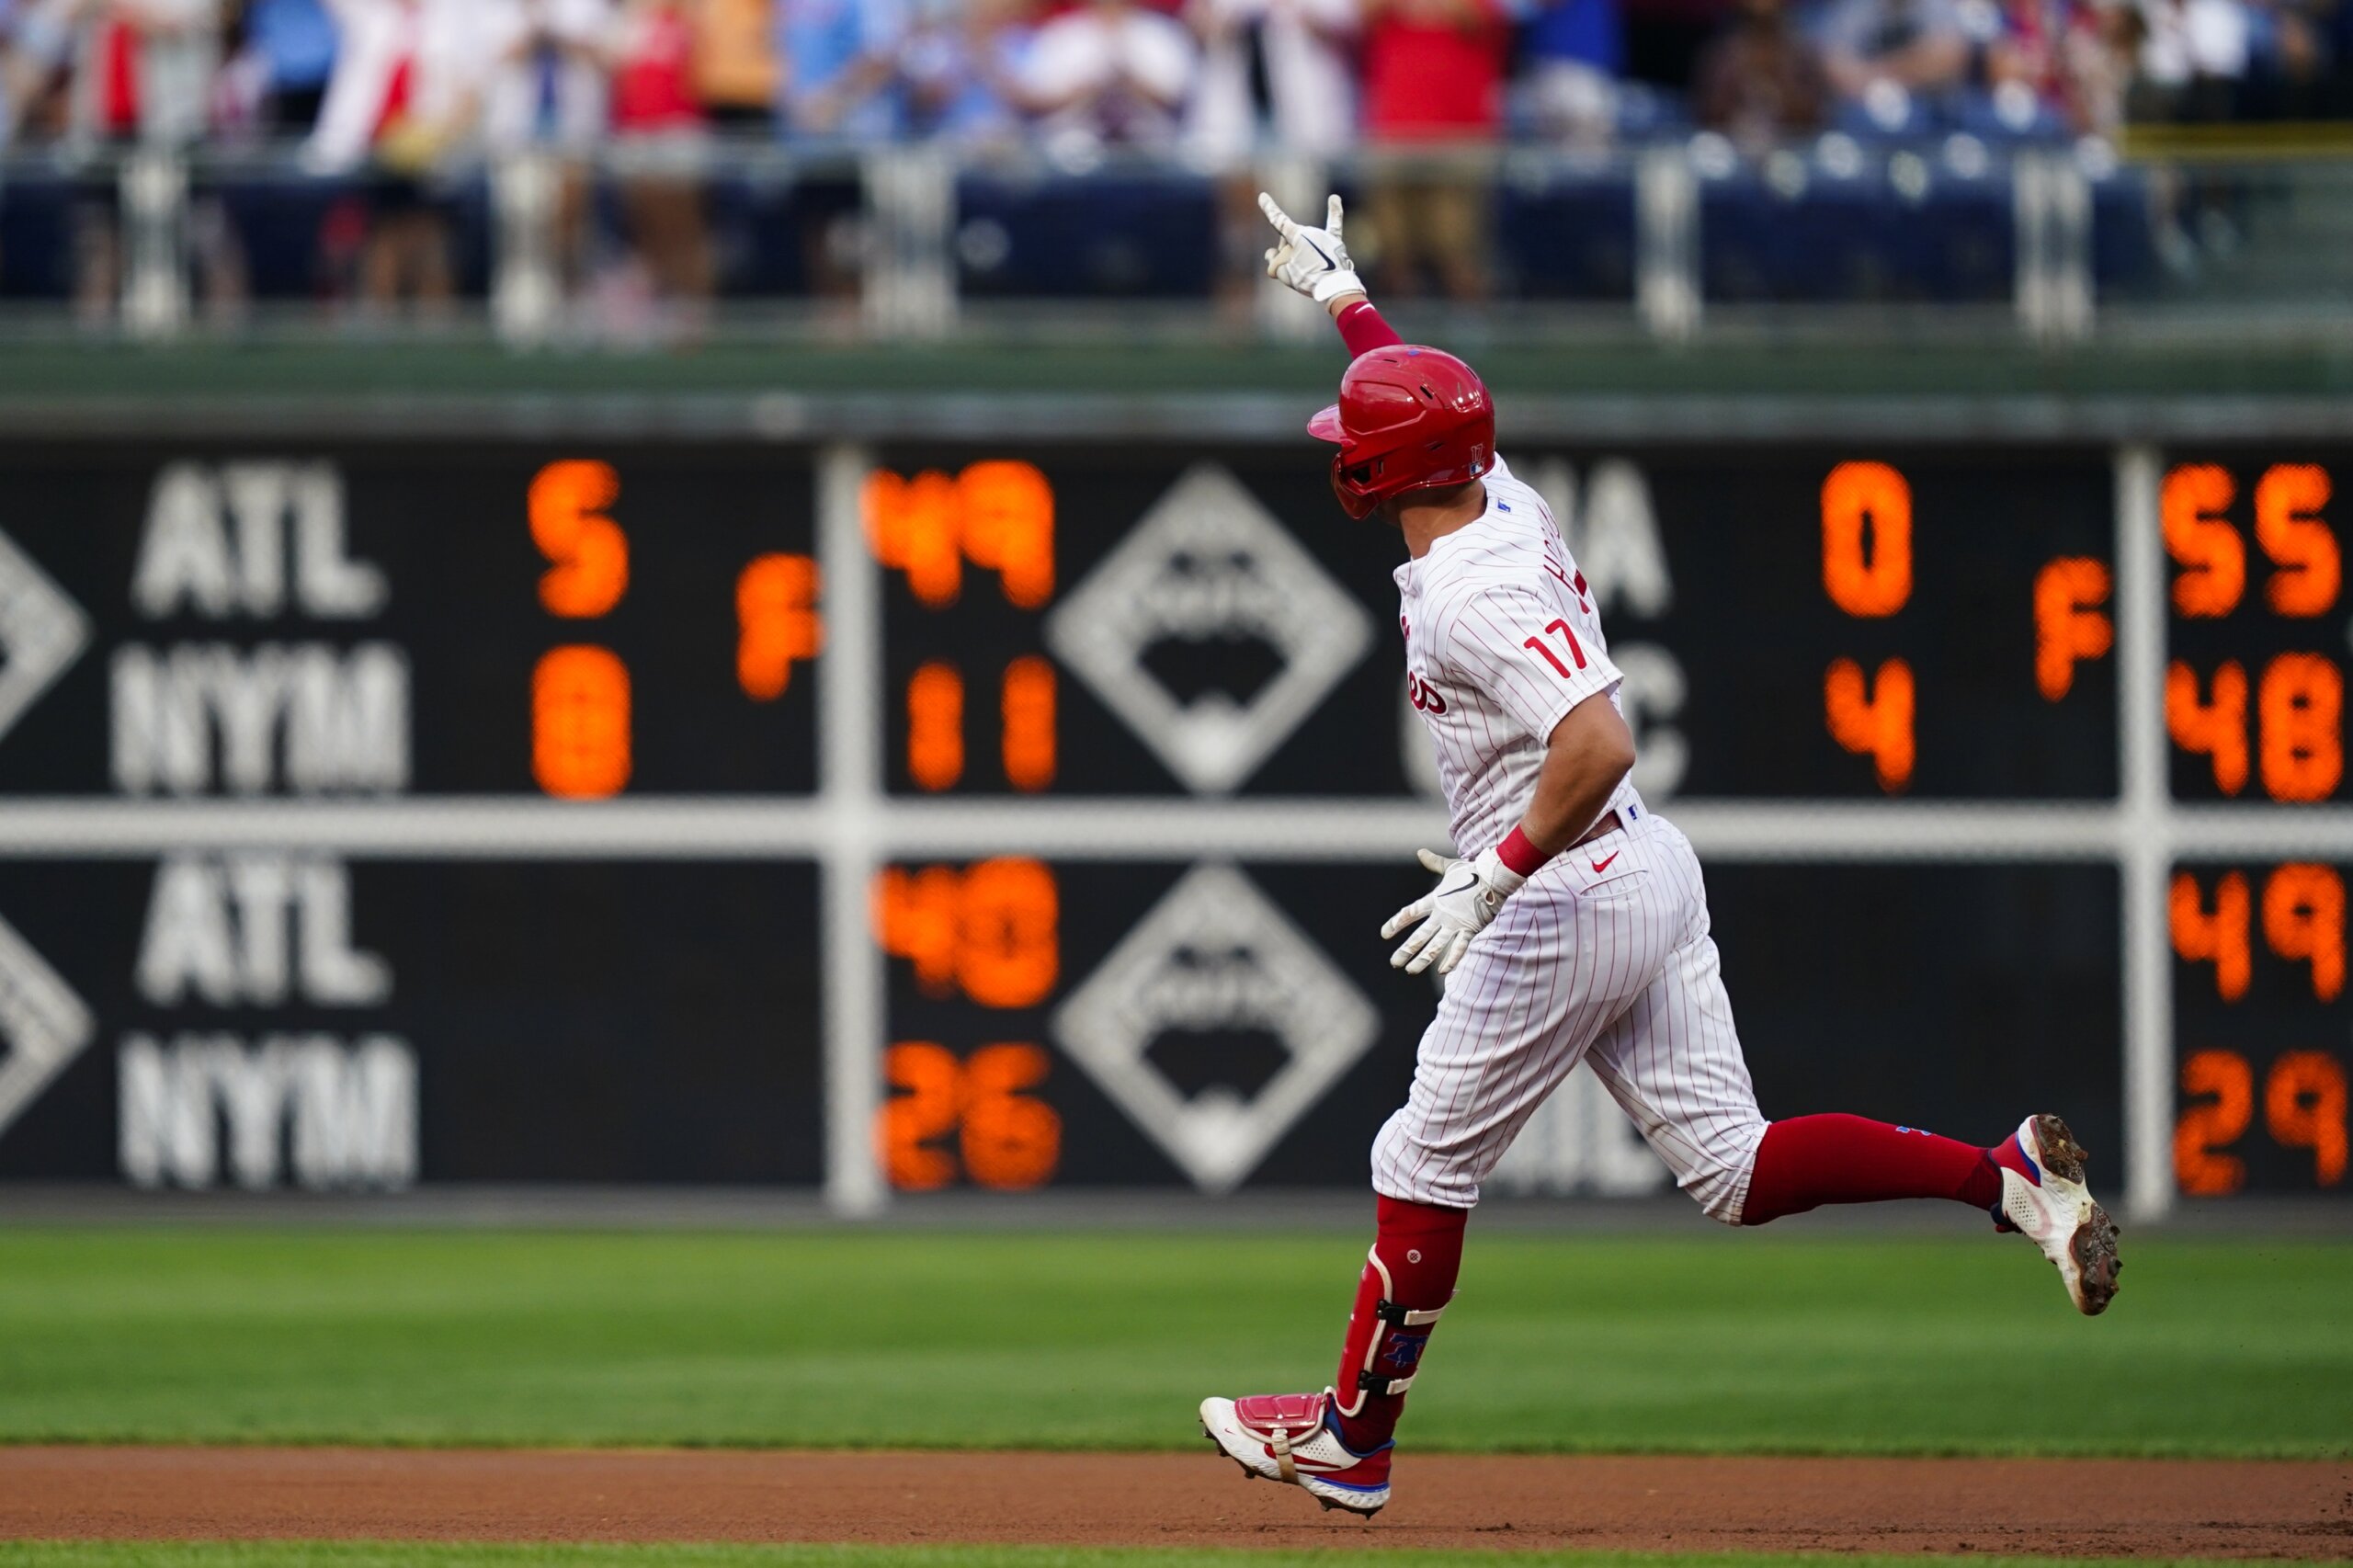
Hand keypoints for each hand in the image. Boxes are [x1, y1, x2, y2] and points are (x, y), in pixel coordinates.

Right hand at [1258, 191, 1364, 305]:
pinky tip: (1334, 198)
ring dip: (1301, 251)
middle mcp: (1310, 231)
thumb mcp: (1284, 273)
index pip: (1278, 220)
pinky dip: (1335, 211)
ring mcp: (1323, 236)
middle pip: (1290, 239)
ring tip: (1308, 270)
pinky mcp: (1335, 242)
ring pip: (1305, 239)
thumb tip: (1272, 252)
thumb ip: (1273, 260)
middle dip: (1286, 253)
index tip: (1263, 196)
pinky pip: (1334, 224)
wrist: (1334, 288)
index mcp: (1297, 235)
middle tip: (1294, 270)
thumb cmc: (1308, 280)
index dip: (1269, 209)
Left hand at [1381, 847, 1525, 976]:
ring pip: (1435, 945)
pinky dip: (1451, 960)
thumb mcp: (1449, 867)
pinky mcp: (1470, 929)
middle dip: (1405, 950)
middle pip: (1419, 935)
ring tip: (1410, 970)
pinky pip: (1459, 948)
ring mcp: (1455, 922)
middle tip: (1394, 962)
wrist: (1494, 875)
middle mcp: (1442, 913)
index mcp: (1434, 899)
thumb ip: (1433, 863)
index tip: (1384, 934)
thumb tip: (1420, 852)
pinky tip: (1442, 971)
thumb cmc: (1472, 871)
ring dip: (1422, 960)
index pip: (1409, 913)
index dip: (1395, 924)